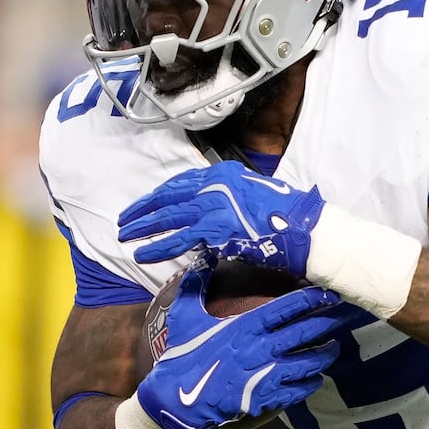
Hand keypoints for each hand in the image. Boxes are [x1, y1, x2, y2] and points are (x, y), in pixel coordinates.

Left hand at [118, 161, 326, 272]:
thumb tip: (210, 213)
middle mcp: (215, 185)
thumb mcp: (253, 193)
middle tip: (124, 220)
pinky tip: (143, 254)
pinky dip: (158, 247)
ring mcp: (214, 206)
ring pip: (168, 217)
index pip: (181, 182)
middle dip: (143, 210)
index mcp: (223, 174)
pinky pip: (179, 240)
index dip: (159, 196)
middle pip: (168, 197)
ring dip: (143, 228)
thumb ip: (228, 198)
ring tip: (125, 236)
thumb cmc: (285, 215)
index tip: (145, 205)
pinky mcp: (216, 230)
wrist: (304, 228)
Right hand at [136, 267, 342, 428]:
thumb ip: (197, 283)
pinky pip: (298, 390)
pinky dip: (311, 383)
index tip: (327, 293)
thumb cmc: (182, 354)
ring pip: (308, 362)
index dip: (312, 298)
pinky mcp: (265, 397)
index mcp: (246, 325)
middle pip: (306, 332)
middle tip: (342, 316)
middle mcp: (261, 348)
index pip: (288, 308)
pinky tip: (316, 378)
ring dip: (325, 354)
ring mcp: (266, 374)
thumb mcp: (185, 314)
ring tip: (333, 348)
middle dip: (327, 322)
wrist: (178, 398)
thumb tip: (202, 255)